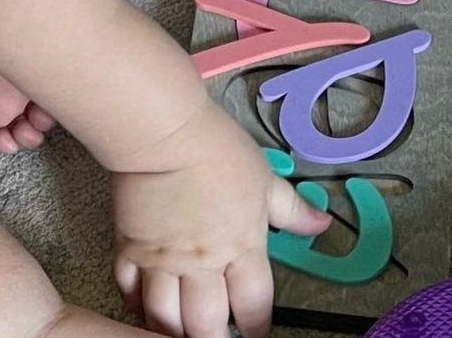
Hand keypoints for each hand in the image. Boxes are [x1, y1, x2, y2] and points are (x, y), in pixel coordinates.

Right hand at [112, 103, 330, 337]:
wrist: (167, 135)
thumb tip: (322, 224)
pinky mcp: (130, 251)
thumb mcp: (265, 178)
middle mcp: (203, 264)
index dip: (256, 327)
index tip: (255, 332)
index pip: (254, 305)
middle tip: (216, 336)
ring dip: (174, 332)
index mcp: (241, 246)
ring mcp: (163, 262)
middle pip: (206, 327)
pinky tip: (145, 307)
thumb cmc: (218, 150)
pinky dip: (137, 307)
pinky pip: (129, 294)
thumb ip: (293, 209)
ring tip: (182, 332)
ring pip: (164, 320)